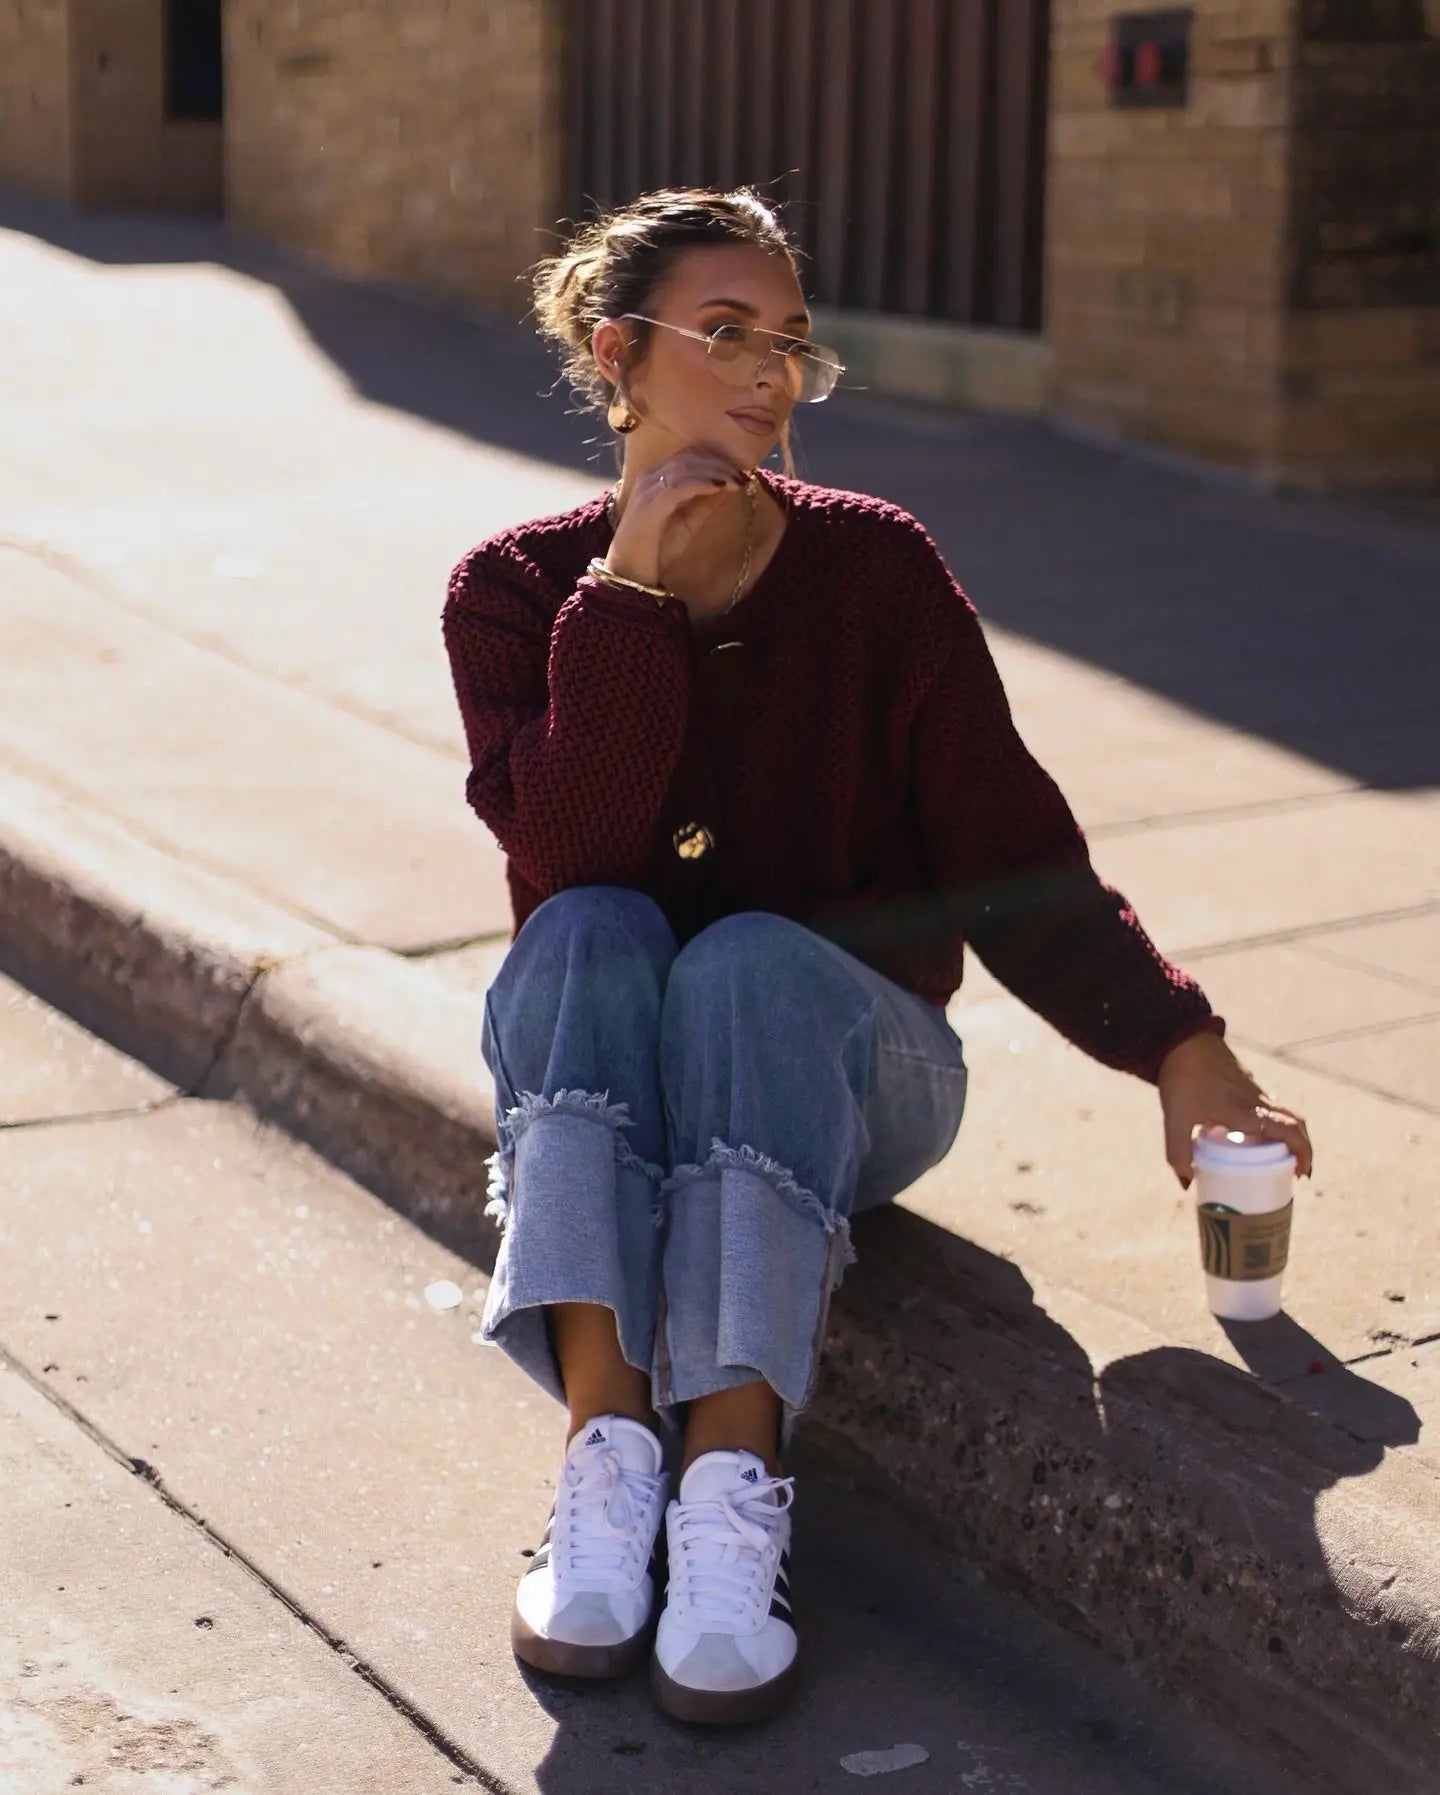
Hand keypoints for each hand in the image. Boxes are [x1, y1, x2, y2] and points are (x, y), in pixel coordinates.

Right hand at [606, 446, 748, 588]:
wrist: (629, 573)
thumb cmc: (656, 549)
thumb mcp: (688, 523)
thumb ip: (705, 504)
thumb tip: (730, 486)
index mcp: (656, 478)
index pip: (688, 456)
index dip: (717, 460)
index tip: (741, 471)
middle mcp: (649, 477)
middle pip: (689, 456)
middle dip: (720, 464)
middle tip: (743, 475)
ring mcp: (647, 490)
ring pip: (685, 467)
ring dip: (715, 472)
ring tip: (737, 481)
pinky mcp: (649, 506)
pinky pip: (678, 486)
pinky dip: (702, 484)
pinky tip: (720, 488)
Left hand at [1156, 1029, 1312, 1188]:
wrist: (1181, 1038)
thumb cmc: (1181, 1078)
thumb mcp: (1175, 1119)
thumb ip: (1179, 1153)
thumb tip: (1186, 1183)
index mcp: (1248, 1111)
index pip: (1290, 1132)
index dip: (1303, 1153)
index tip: (1302, 1174)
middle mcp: (1258, 1101)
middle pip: (1296, 1125)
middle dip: (1302, 1149)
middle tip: (1294, 1171)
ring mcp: (1254, 1090)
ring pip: (1284, 1115)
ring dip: (1289, 1136)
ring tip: (1276, 1158)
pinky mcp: (1247, 1084)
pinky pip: (1270, 1107)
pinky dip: (1273, 1124)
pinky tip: (1252, 1136)